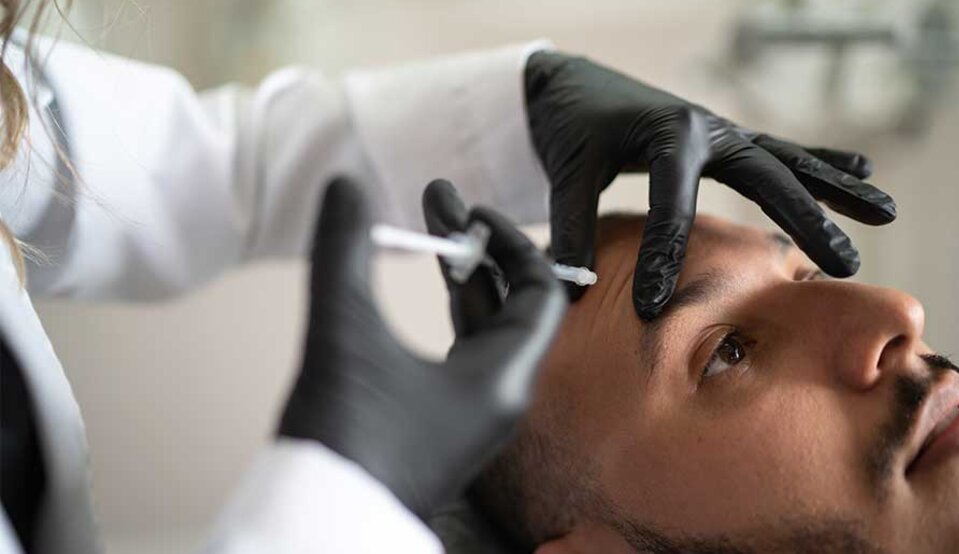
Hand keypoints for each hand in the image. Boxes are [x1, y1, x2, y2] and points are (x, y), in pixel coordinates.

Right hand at [278, 178, 565, 518]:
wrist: (320, 522)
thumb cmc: (342, 438)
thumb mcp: (342, 332)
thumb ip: (343, 252)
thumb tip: (343, 183)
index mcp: (502, 380)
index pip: (541, 294)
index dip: (511, 243)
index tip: (469, 212)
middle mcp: (498, 399)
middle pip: (508, 307)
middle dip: (473, 251)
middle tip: (438, 202)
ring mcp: (471, 416)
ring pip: (480, 331)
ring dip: (456, 281)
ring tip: (428, 233)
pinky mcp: (442, 426)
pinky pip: (458, 356)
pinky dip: (442, 316)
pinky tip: (412, 291)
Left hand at [526, 51, 895, 319]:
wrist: (572, 86)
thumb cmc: (571, 128)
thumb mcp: (566, 173)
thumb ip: (571, 228)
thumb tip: (573, 289)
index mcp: (667, 135)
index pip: (672, 205)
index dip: (660, 257)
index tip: (652, 307)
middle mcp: (706, 128)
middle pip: (766, 176)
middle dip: (805, 218)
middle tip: (842, 264)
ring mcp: (721, 131)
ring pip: (788, 161)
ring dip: (834, 188)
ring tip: (884, 212)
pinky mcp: (722, 137)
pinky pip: (779, 151)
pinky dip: (818, 161)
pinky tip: (860, 170)